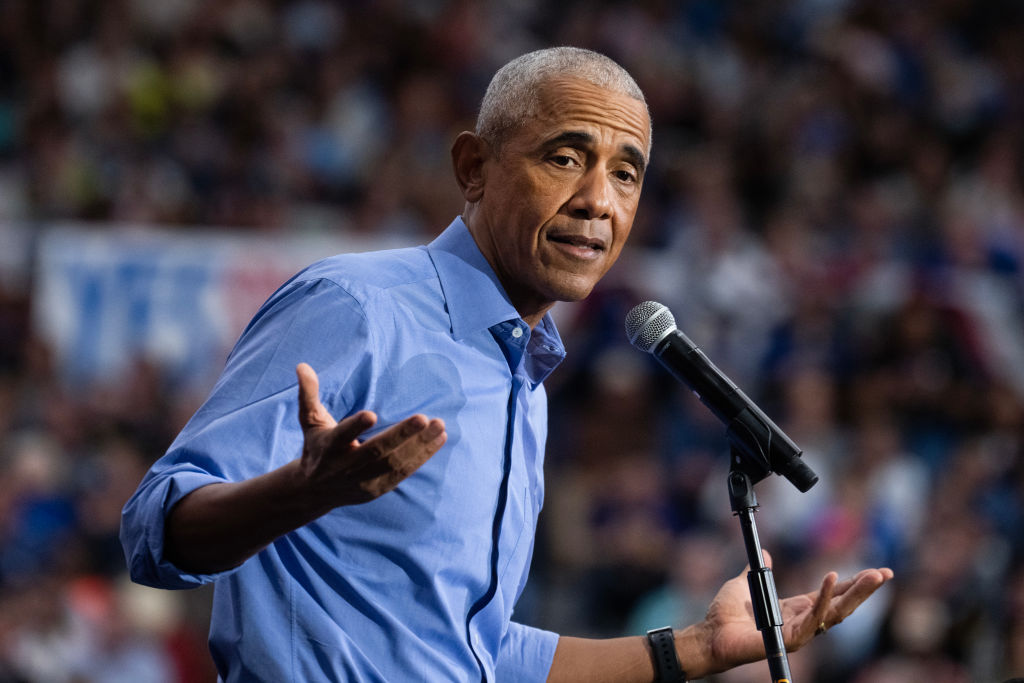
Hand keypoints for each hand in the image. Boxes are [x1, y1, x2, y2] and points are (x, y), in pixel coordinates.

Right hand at [296, 363, 446, 506]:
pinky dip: (423, 456)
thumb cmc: (316, 447)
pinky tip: (439, 439)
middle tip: (424, 418)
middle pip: (376, 452)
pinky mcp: (377, 490)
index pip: (341, 435)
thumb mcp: (310, 422)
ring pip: (394, 463)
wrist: (314, 491)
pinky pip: (403, 472)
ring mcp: (362, 481)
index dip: (355, 427)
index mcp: (328, 448)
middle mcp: (345, 467)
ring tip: (439, 425)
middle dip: (401, 435)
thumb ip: (308, 394)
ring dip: (419, 445)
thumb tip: (302, 365)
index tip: (372, 414)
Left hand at [699, 552, 892, 673]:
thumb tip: (764, 553)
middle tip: (885, 573)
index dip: (851, 584)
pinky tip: (832, 578)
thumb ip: (758, 569)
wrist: (711, 633)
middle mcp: (802, 620)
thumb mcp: (746, 583)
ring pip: (836, 612)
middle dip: (865, 590)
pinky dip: (824, 597)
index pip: (831, 595)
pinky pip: (813, 616)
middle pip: (842, 604)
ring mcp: (800, 630)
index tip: (873, 572)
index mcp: (796, 607)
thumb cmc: (726, 613)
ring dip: (857, 594)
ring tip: (874, 576)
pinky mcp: (792, 637)